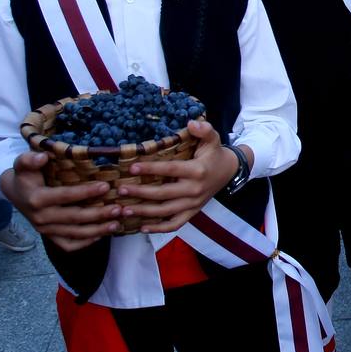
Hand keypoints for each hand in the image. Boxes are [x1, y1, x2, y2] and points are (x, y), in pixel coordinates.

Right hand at [0, 151, 119, 250]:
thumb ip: (30, 159)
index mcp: (37, 199)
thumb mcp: (23, 164)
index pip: (65, 196)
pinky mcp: (49, 237)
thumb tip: (42, 156)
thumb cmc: (26, 175)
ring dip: (98, 230)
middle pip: (74, 218)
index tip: (106, 186)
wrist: (15, 193)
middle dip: (98, 214)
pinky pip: (69, 245)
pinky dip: (86, 242)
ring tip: (117, 223)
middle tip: (118, 208)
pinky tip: (102, 234)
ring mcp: (45, 229)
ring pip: (75, 234)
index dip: (86, 192)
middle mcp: (41, 217)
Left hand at [119, 121, 241, 232]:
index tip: (132, 168)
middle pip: (164, 194)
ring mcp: (193, 203)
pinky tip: (142, 227)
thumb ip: (204, 129)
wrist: (229, 171)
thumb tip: (191, 123)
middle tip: (121, 190)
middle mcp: (194, 189)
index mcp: (197, 170)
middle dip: (141, 193)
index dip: (151, 169)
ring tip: (125, 210)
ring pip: (166, 211)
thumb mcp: (213, 138)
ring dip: (144, 212)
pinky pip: (175, 224)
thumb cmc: (215, 153)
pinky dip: (159, 229)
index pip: (170, 170)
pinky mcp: (193, 212)